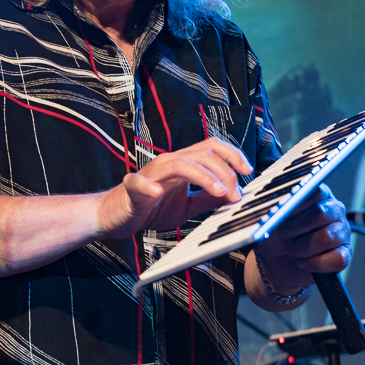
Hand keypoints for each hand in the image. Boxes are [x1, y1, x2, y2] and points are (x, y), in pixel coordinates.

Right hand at [97, 137, 251, 238]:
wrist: (116, 216)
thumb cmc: (150, 208)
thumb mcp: (187, 206)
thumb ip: (208, 199)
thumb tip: (233, 194)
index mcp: (183, 164)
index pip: (211, 147)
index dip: (232, 154)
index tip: (247, 170)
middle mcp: (169, 163)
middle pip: (202, 153)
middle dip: (225, 171)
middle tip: (236, 193)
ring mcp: (150, 173)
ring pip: (180, 164)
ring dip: (204, 177)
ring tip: (219, 193)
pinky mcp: (132, 187)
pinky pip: (138, 182)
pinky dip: (146, 185)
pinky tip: (155, 193)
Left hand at [255, 184, 351, 293]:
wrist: (277, 262)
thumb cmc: (276, 236)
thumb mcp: (269, 221)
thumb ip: (273, 211)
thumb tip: (274, 209)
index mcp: (317, 194)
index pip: (313, 190)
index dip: (295, 203)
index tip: (281, 212)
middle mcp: (333, 210)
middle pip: (319, 213)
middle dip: (295, 228)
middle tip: (285, 234)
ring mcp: (342, 232)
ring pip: (327, 238)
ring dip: (303, 248)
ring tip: (293, 249)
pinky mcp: (344, 254)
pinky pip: (337, 260)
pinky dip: (315, 264)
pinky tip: (303, 262)